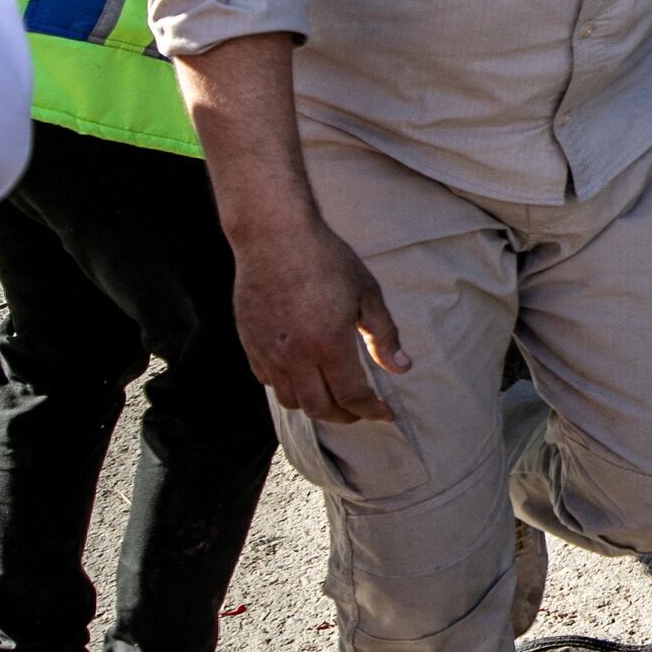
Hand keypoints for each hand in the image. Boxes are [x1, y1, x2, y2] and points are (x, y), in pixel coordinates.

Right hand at [233, 203, 402, 426]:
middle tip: (360, 410)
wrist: (273, 235)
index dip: (372, 411)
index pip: (352, 396)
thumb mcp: (366, 293)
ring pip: (290, 400)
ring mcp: (269, 351)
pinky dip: (287, 387)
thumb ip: (383, 335)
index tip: (385, 413)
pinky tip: (302, 375)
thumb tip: (401, 368)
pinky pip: (267, 380)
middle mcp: (296, 355)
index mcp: (329, 344)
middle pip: (320, 408)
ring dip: (315, 405)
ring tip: (331, 395)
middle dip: (345, 416)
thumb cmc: (325, 259)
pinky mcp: (250, 342)